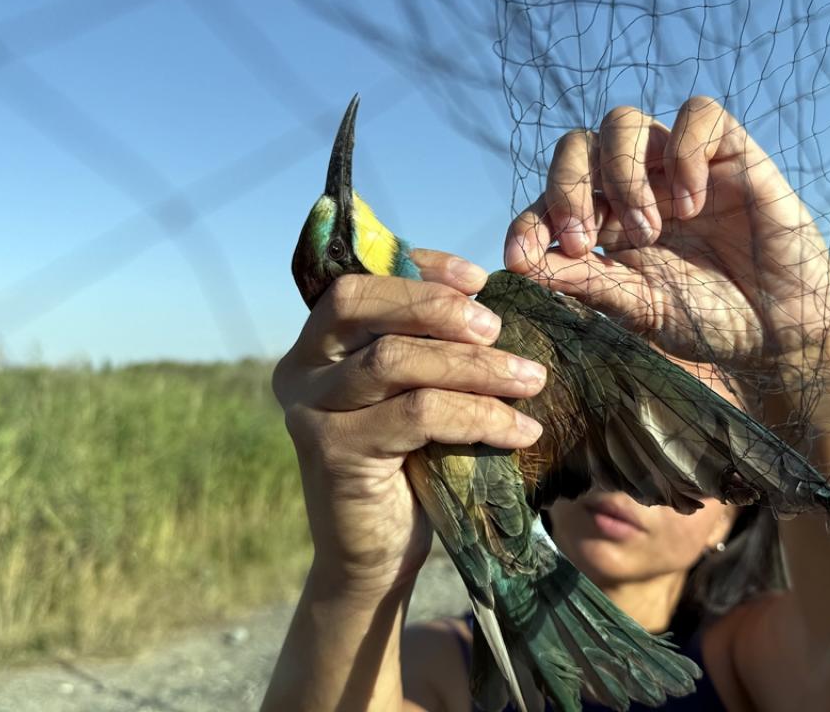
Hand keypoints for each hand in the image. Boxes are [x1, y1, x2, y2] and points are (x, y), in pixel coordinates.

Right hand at [272, 251, 546, 595]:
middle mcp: (300, 369)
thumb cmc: (406, 467)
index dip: (418, 272)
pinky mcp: (333, 451)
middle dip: (440, 309)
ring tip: (529, 380)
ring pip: (396, 361)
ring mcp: (310, 410)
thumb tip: (489, 304)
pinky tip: (519, 430)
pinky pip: (418, 415)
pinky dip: (480, 416)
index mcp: (316, 345)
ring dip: (474, 366)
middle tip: (500, 330)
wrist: (376, 557)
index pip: (358, 283)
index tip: (479, 278)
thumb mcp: (413, 395)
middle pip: (363, 308)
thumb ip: (426, 350)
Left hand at [504, 96, 829, 377]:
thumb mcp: (638, 310)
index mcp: (605, 223)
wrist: (780, 336)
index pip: (549, 199)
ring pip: (624, 121)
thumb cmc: (708, 321)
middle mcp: (637, 186)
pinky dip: (686, 152)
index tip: (521, 257)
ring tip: (648, 232)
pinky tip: (693, 204)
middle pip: (576, 146)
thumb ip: (586, 282)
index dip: (529, 219)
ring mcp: (681, 166)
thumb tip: (520, 264)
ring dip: (622, 173)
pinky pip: (698, 115)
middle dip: (566, 188)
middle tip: (583, 240)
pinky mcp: (732, 153)